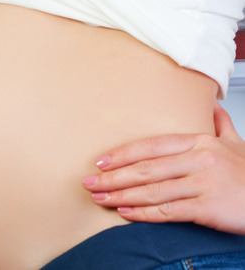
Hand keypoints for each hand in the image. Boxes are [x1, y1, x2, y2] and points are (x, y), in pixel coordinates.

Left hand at [82, 103, 244, 233]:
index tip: (100, 162)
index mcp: (200, 142)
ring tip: (100, 198)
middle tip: (89, 182)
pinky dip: (144, 213)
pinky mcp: (208, 207)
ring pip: (152, 189)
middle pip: (145, 168)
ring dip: (121, 195)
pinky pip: (168, 211)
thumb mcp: (236, 144)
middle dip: (112, 176)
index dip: (122, 154)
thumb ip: (220, 124)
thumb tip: (211, 105)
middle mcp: (200, 159)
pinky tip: (126, 213)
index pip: (151, 146)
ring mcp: (204, 183)